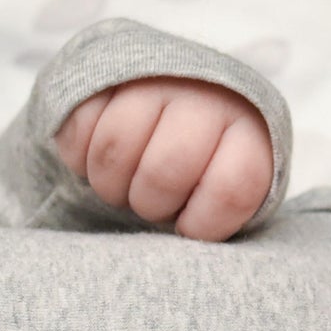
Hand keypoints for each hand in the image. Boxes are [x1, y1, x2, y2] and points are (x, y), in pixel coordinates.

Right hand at [55, 78, 271, 240]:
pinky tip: (98, 157)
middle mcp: (207, 97)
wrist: (182, 92)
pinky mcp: (106, 73)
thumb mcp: (230, 185)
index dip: (201, 224)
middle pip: (163, 171)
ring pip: (114, 148)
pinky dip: (79, 156)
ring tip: (125, 182)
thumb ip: (220, 214)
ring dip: (110, 184)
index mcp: (251, 132)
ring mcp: (155, 79)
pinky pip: (79, 126)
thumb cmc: (208, 161)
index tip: (189, 226)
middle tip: (151, 201)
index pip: (232, 189)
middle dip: (149, 204)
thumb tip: (189, 257)